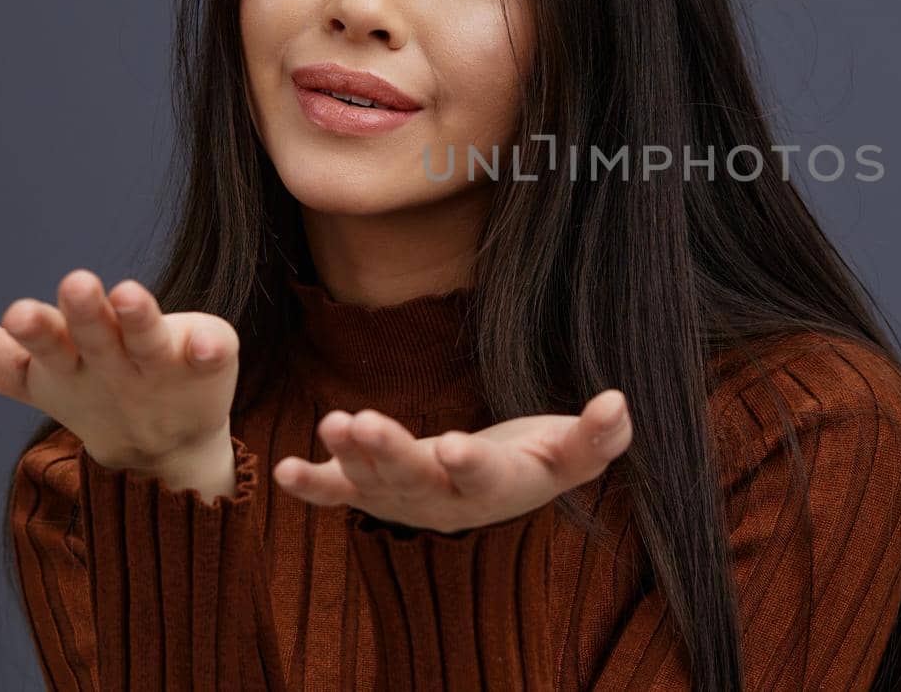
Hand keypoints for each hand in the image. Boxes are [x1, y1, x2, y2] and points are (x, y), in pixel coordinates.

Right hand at [0, 268, 240, 489]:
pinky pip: (212, 354)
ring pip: (145, 340)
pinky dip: (211, 348)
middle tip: (76, 283)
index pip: (29, 355)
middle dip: (81, 314)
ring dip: (137, 317)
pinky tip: (211, 340)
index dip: (27, 335)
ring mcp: (158, 367)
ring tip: (129, 292)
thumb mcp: (27, 372)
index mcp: (59, 365)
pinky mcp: (207, 364)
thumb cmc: (88, 387)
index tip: (16, 311)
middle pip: (90, 339)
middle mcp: (106, 366)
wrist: (166, 449)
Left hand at [273, 389, 633, 533]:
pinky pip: (340, 494)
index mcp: (497, 486)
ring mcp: (406, 497)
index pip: (485, 476)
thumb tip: (618, 401)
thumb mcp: (574, 450)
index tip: (456, 446)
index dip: (471, 465)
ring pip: (375, 480)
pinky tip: (282, 472)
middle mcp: (446, 500)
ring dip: (349, 456)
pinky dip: (313, 486)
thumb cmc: (540, 457)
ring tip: (332, 423)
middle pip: (416, 478)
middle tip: (362, 423)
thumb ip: (598, 435)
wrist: (497, 486)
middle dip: (389, 452)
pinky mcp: (376, 489)